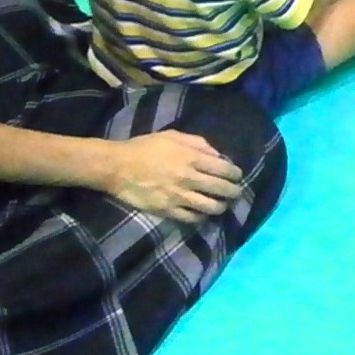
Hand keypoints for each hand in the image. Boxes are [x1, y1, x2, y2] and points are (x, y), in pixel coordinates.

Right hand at [102, 130, 244, 222]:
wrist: (117, 167)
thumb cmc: (145, 147)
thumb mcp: (172, 135)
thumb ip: (198, 143)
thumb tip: (217, 154)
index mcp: (191, 157)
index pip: (223, 169)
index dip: (235, 173)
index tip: (238, 175)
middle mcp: (189, 178)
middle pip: (221, 189)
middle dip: (234, 191)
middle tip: (236, 192)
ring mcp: (179, 197)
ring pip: (210, 207)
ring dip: (221, 207)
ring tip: (222, 205)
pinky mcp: (168, 211)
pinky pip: (192, 218)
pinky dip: (201, 217)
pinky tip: (202, 213)